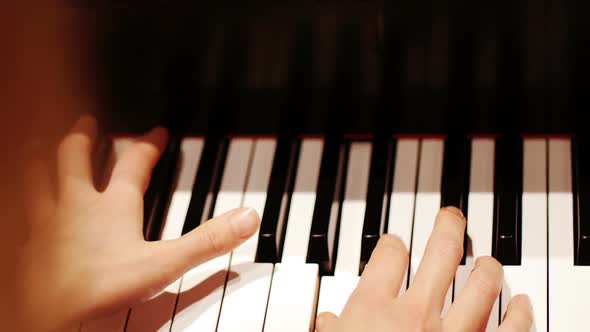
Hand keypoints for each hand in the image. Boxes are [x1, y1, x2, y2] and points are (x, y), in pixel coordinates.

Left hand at [16, 115, 260, 331]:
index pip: (133, 164)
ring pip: (37, 176)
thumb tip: (246, 218)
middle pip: (74, 158)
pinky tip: (22, 206)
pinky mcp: (28, 244)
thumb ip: (207, 241)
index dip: (147, 145)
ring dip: (41, 157)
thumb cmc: (100, 289)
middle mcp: (75, 206)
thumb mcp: (165, 264)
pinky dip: (23, 201)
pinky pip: (22, 211)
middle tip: (87, 123)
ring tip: (40, 145)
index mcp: (111, 207)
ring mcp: (46, 223)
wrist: (50, 317)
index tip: (157, 132)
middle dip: (83, 137)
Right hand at [316, 207, 532, 331]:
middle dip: (449, 228)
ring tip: (488, 260)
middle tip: (453, 218)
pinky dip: (521, 314)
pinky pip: (510, 330)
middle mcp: (416, 314)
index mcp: (373, 309)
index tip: (394, 245)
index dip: (391, 243)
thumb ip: (328, 331)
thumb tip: (325, 320)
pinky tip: (523, 303)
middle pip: (441, 253)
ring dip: (488, 267)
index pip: (389, 253)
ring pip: (482, 285)